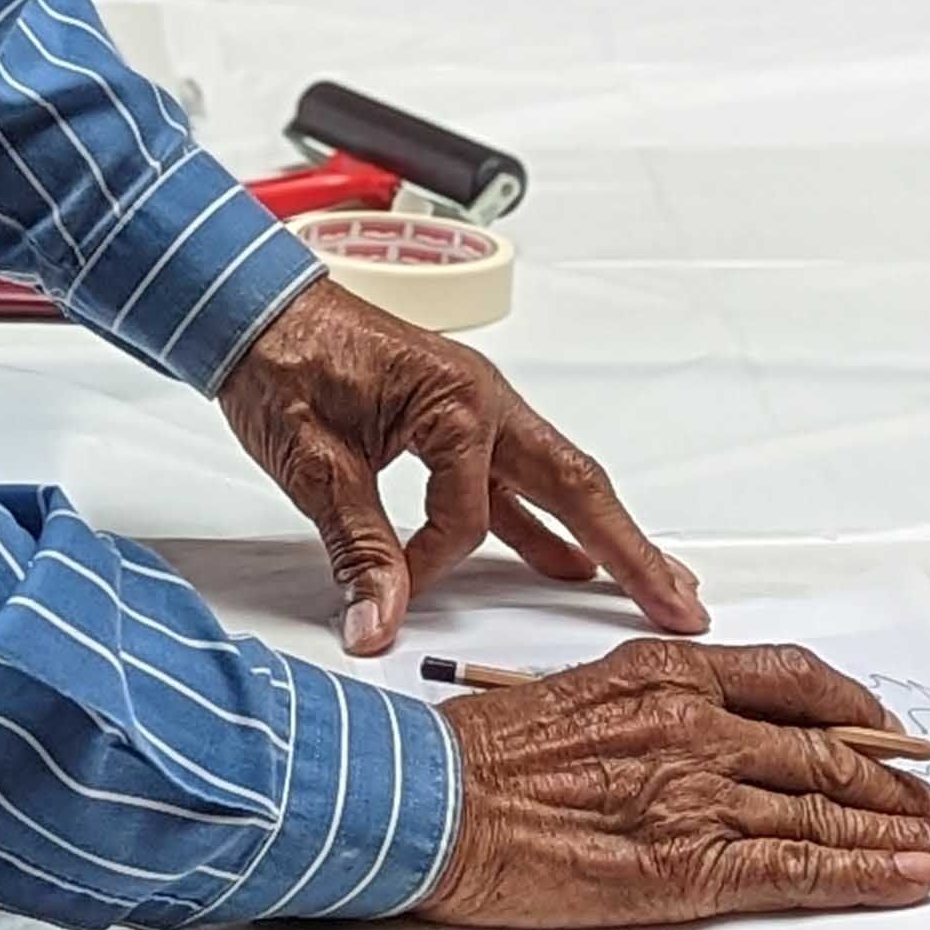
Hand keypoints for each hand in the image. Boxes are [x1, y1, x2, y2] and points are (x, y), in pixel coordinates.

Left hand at [216, 274, 705, 655]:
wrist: (247, 306)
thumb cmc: (278, 358)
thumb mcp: (313, 462)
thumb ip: (356, 548)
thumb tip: (378, 622)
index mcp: (456, 401)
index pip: (470, 514)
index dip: (430, 563)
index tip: (390, 588)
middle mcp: (481, 399)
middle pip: (575, 485)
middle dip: (630, 551)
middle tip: (682, 604)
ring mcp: (473, 408)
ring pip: (553, 482)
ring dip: (601, 536)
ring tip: (651, 585)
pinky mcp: (451, 421)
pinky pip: (510, 480)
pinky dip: (538, 523)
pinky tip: (559, 560)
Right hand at [417, 637, 929, 928]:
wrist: (427, 802)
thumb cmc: (480, 756)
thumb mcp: (578, 693)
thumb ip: (653, 704)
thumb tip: (704, 725)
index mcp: (667, 671)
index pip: (797, 681)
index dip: (863, 714)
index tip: (899, 739)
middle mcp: (695, 723)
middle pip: (829, 751)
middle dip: (904, 785)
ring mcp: (696, 793)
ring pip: (829, 810)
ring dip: (905, 833)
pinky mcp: (686, 864)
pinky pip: (797, 866)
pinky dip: (864, 873)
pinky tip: (907, 879)